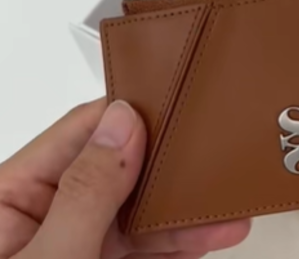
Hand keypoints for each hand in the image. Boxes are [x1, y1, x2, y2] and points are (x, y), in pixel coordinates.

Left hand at [0, 98, 250, 258]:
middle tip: (214, 158)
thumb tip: (122, 123)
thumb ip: (84, 193)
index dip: (129, 112)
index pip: (80, 132)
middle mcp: (44, 217)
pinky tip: (212, 237)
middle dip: (168, 168)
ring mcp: (76, 247)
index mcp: (11, 197)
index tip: (175, 104)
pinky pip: (147, 251)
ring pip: (139, 214)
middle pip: (120, 170)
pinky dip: (181, 247)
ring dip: (185, 214)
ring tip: (227, 210)